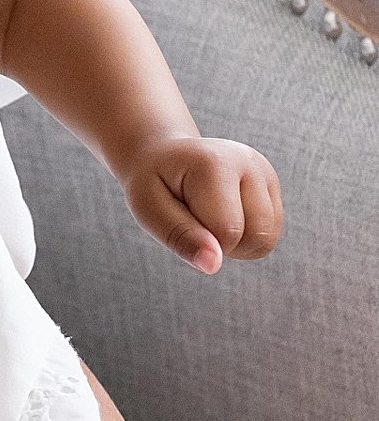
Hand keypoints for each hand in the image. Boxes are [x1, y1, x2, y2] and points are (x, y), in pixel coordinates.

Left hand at [123, 132, 283, 271]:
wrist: (163, 155)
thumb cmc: (153, 183)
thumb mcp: (148, 209)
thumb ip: (180, 237)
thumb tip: (213, 265)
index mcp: (214, 163)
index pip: (228, 231)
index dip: (202, 241)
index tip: (179, 216)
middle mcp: (249, 162)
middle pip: (258, 236)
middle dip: (224, 245)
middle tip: (194, 218)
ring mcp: (265, 172)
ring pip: (268, 240)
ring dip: (237, 244)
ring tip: (208, 217)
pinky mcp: (272, 184)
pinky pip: (271, 235)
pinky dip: (246, 238)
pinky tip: (224, 217)